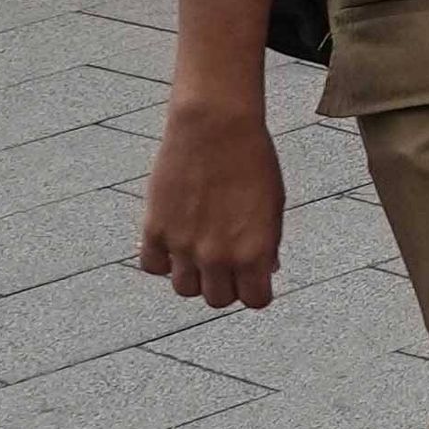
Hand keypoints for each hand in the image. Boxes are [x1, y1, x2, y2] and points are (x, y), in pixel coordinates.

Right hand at [138, 94, 285, 310]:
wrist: (216, 127)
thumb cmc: (253, 160)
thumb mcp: (274, 205)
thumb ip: (268, 243)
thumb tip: (265, 269)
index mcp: (254, 252)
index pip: (255, 300)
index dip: (256, 290)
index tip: (254, 278)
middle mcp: (217, 256)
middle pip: (217, 300)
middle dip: (226, 285)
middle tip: (227, 262)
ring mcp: (183, 246)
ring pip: (184, 289)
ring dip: (194, 276)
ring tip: (201, 250)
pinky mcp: (156, 230)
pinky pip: (154, 266)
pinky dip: (164, 260)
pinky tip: (176, 240)